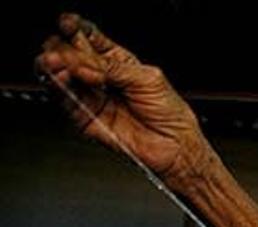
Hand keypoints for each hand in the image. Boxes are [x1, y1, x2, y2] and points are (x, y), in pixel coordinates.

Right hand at [34, 12, 210, 183]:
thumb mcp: (146, 78)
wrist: (174, 144)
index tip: (67, 24)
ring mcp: (93, 97)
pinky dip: (61, 87)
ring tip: (55, 62)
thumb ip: (112, 68)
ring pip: (63, 77)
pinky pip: (66, 100)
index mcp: (118, 62)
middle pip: (71, 56)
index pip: (91, 40)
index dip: (76, 30)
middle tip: (62, 50)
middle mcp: (102, 78)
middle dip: (63, 49)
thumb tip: (83, 62)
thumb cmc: (169, 112)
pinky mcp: (86, 117)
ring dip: (55, 67)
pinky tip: (63, 78)